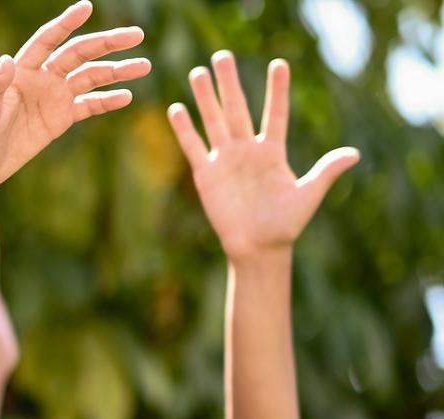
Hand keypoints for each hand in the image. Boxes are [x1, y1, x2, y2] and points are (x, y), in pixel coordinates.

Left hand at [0, 2, 150, 196]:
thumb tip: (4, 61)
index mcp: (21, 70)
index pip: (47, 40)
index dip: (65, 23)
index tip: (86, 7)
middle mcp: (41, 78)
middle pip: (79, 54)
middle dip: (107, 43)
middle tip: (136, 35)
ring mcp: (53, 97)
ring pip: (90, 78)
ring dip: (117, 71)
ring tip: (144, 66)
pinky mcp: (60, 118)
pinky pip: (88, 106)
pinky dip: (107, 101)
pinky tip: (127, 96)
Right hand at [168, 54, 358, 260]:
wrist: (258, 247)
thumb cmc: (285, 224)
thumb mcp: (309, 195)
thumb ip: (327, 171)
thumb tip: (354, 154)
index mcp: (273, 151)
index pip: (275, 113)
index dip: (277, 90)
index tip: (279, 64)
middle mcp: (247, 150)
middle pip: (237, 109)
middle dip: (229, 83)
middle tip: (222, 56)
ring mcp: (225, 160)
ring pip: (214, 122)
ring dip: (205, 98)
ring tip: (198, 72)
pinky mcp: (207, 175)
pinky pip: (194, 148)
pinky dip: (185, 130)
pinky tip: (177, 109)